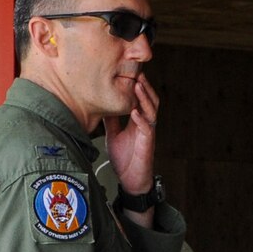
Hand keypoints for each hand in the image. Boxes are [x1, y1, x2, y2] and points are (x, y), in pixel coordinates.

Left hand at [103, 72, 159, 200]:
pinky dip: (141, 119)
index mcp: (138, 120)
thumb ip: (111, 121)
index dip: (137, 86)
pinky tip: (135, 112)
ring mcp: (148, 133)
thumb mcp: (114, 134)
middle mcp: (145, 124)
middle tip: (137, 72)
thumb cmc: (125, 158)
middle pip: (150, 100)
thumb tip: (101, 105)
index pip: (140, 99)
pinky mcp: (148, 143)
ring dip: (144, 98)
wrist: (131, 180)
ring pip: (151, 110)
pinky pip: (147, 128)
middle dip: (144, 86)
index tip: (130, 72)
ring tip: (138, 85)